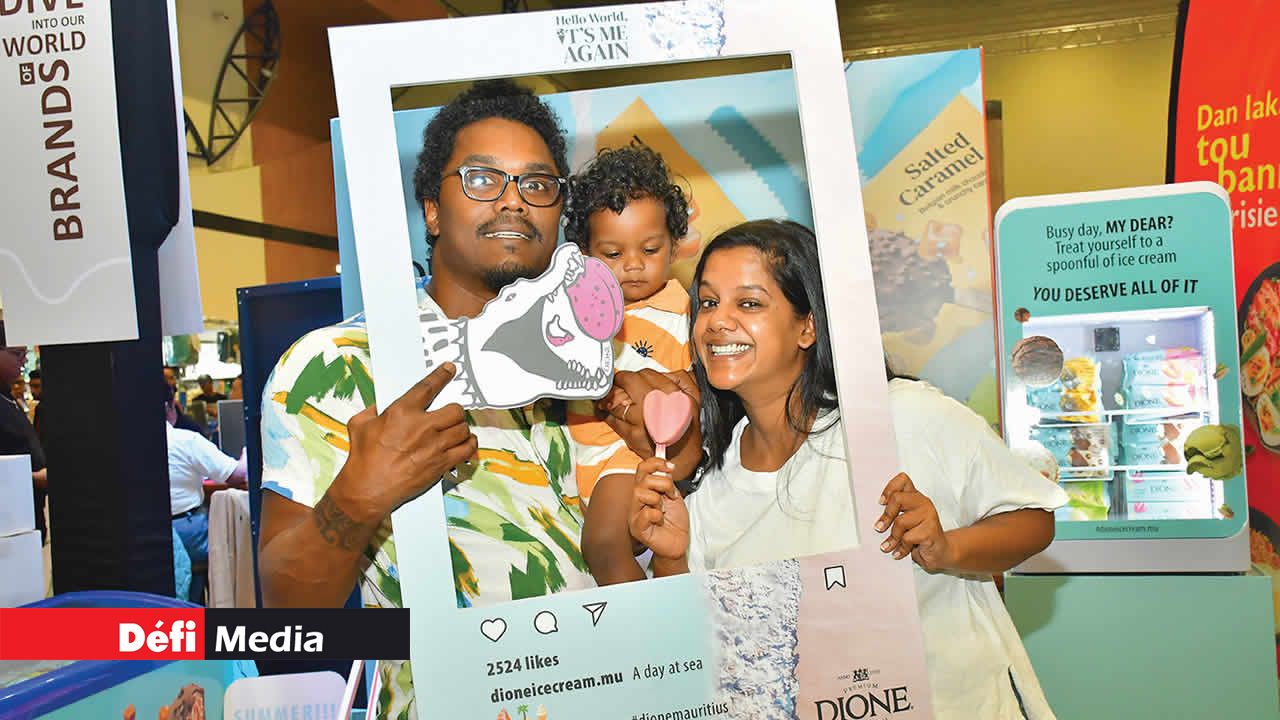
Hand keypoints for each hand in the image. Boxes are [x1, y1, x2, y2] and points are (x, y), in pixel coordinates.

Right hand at [332, 363, 477, 523]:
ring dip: (461, 428)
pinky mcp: (441, 464)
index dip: (441, 375)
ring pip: (463, 428)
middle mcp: (421, 427)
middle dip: (454, 410)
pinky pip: (467, 449)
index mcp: (401, 412)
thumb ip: (373, 409)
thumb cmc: (362, 458)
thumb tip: (382, 405)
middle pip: (455, 409)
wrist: (367, 489)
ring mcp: (434, 446)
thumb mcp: (359, 424)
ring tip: (455, 430)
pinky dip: (469, 444)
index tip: (449, 369)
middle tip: (449, 414)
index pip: (428, 387)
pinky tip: (464, 443)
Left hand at [604, 369, 702, 481]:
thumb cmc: (686, 429)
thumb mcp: (694, 398)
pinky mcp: (631, 434)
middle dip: (620, 379)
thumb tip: (661, 371)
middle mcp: (656, 404)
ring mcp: (642, 419)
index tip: (629, 377)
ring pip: (617, 398)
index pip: (646, 374)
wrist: (681, 457)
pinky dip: (606, 412)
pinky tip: (605, 410)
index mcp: (672, 394)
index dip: (635, 374)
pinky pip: (612, 417)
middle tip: (617, 381)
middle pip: (629, 381)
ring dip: (609, 395)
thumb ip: (680, 379)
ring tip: (608, 397)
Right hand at [629, 457, 688, 560]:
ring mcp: (635, 513)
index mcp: (645, 490)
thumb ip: (668, 482)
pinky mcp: (637, 528)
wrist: (678, 542)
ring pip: (640, 493)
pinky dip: (657, 515)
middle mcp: (637, 500)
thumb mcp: (674, 496)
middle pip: (642, 479)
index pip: (642, 468)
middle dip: (662, 483)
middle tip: (670, 495)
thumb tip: (666, 468)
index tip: (670, 467)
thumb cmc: (674, 521)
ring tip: (663, 510)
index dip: (655, 463)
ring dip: (658, 500)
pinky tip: (660, 521)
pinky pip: (644, 514)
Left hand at [876, 472, 950, 571]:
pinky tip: (898, 553)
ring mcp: (929, 515)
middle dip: (886, 516)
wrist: (941, 553)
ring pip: (900, 521)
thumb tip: (875, 520)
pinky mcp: (931, 530)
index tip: (881, 502)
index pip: (903, 480)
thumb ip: (894, 515)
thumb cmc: (920, 536)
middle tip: (879, 528)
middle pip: (897, 498)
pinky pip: (907, 538)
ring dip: (892, 538)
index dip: (889, 488)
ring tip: (888, 546)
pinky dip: (900, 548)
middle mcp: (923, 503)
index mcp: (915, 497)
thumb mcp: (905, 523)